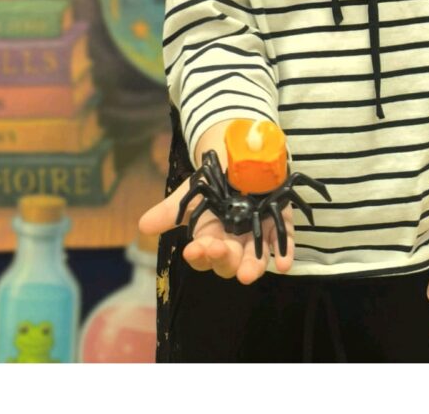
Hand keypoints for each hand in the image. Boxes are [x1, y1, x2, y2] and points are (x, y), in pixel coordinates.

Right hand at [137, 173, 291, 281]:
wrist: (238, 153)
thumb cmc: (212, 180)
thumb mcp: (190, 192)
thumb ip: (170, 210)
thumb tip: (144, 224)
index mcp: (210, 239)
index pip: (203, 256)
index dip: (199, 255)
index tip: (193, 248)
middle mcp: (234, 242)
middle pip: (228, 261)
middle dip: (224, 260)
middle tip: (219, 251)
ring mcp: (258, 233)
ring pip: (255, 257)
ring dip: (253, 266)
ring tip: (249, 274)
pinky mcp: (280, 220)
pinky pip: (283, 239)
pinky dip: (284, 251)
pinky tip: (285, 264)